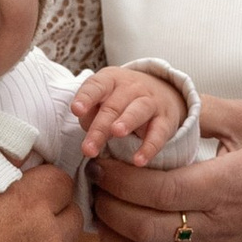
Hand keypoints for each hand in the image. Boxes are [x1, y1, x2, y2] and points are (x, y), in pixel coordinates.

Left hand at [71, 63, 189, 169]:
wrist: (163, 92)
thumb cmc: (120, 101)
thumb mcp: (102, 100)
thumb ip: (90, 115)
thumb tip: (88, 131)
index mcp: (110, 81)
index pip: (96, 86)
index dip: (86, 97)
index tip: (76, 110)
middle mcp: (131, 88)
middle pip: (112, 107)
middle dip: (99, 128)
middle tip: (88, 149)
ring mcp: (150, 102)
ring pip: (137, 111)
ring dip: (127, 121)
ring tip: (117, 133)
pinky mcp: (165, 120)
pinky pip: (158, 134)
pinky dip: (149, 147)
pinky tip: (139, 161)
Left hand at [94, 95, 241, 241]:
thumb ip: (204, 110)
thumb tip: (161, 100)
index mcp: (225, 185)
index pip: (159, 191)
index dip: (121, 180)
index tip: (102, 160)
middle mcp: (215, 224)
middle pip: (144, 225)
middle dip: (108, 202)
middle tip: (93, 177)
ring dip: (111, 232)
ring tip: (98, 203)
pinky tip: (114, 233)